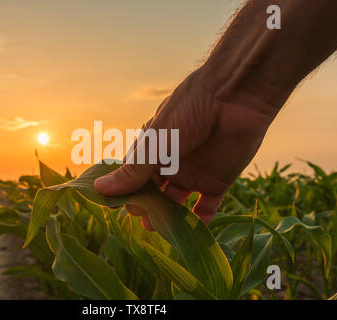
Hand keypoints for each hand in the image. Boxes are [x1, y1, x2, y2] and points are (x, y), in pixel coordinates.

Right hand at [94, 70, 277, 229]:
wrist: (237, 95)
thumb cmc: (190, 110)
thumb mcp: (157, 142)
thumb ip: (133, 170)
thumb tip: (99, 189)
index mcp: (153, 147)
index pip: (132, 174)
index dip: (124, 190)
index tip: (115, 207)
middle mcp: (171, 162)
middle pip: (153, 192)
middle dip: (145, 207)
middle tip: (141, 218)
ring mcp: (194, 173)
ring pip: (176, 202)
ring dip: (167, 218)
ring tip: (158, 228)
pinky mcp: (217, 181)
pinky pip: (206, 207)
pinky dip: (199, 221)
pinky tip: (190, 234)